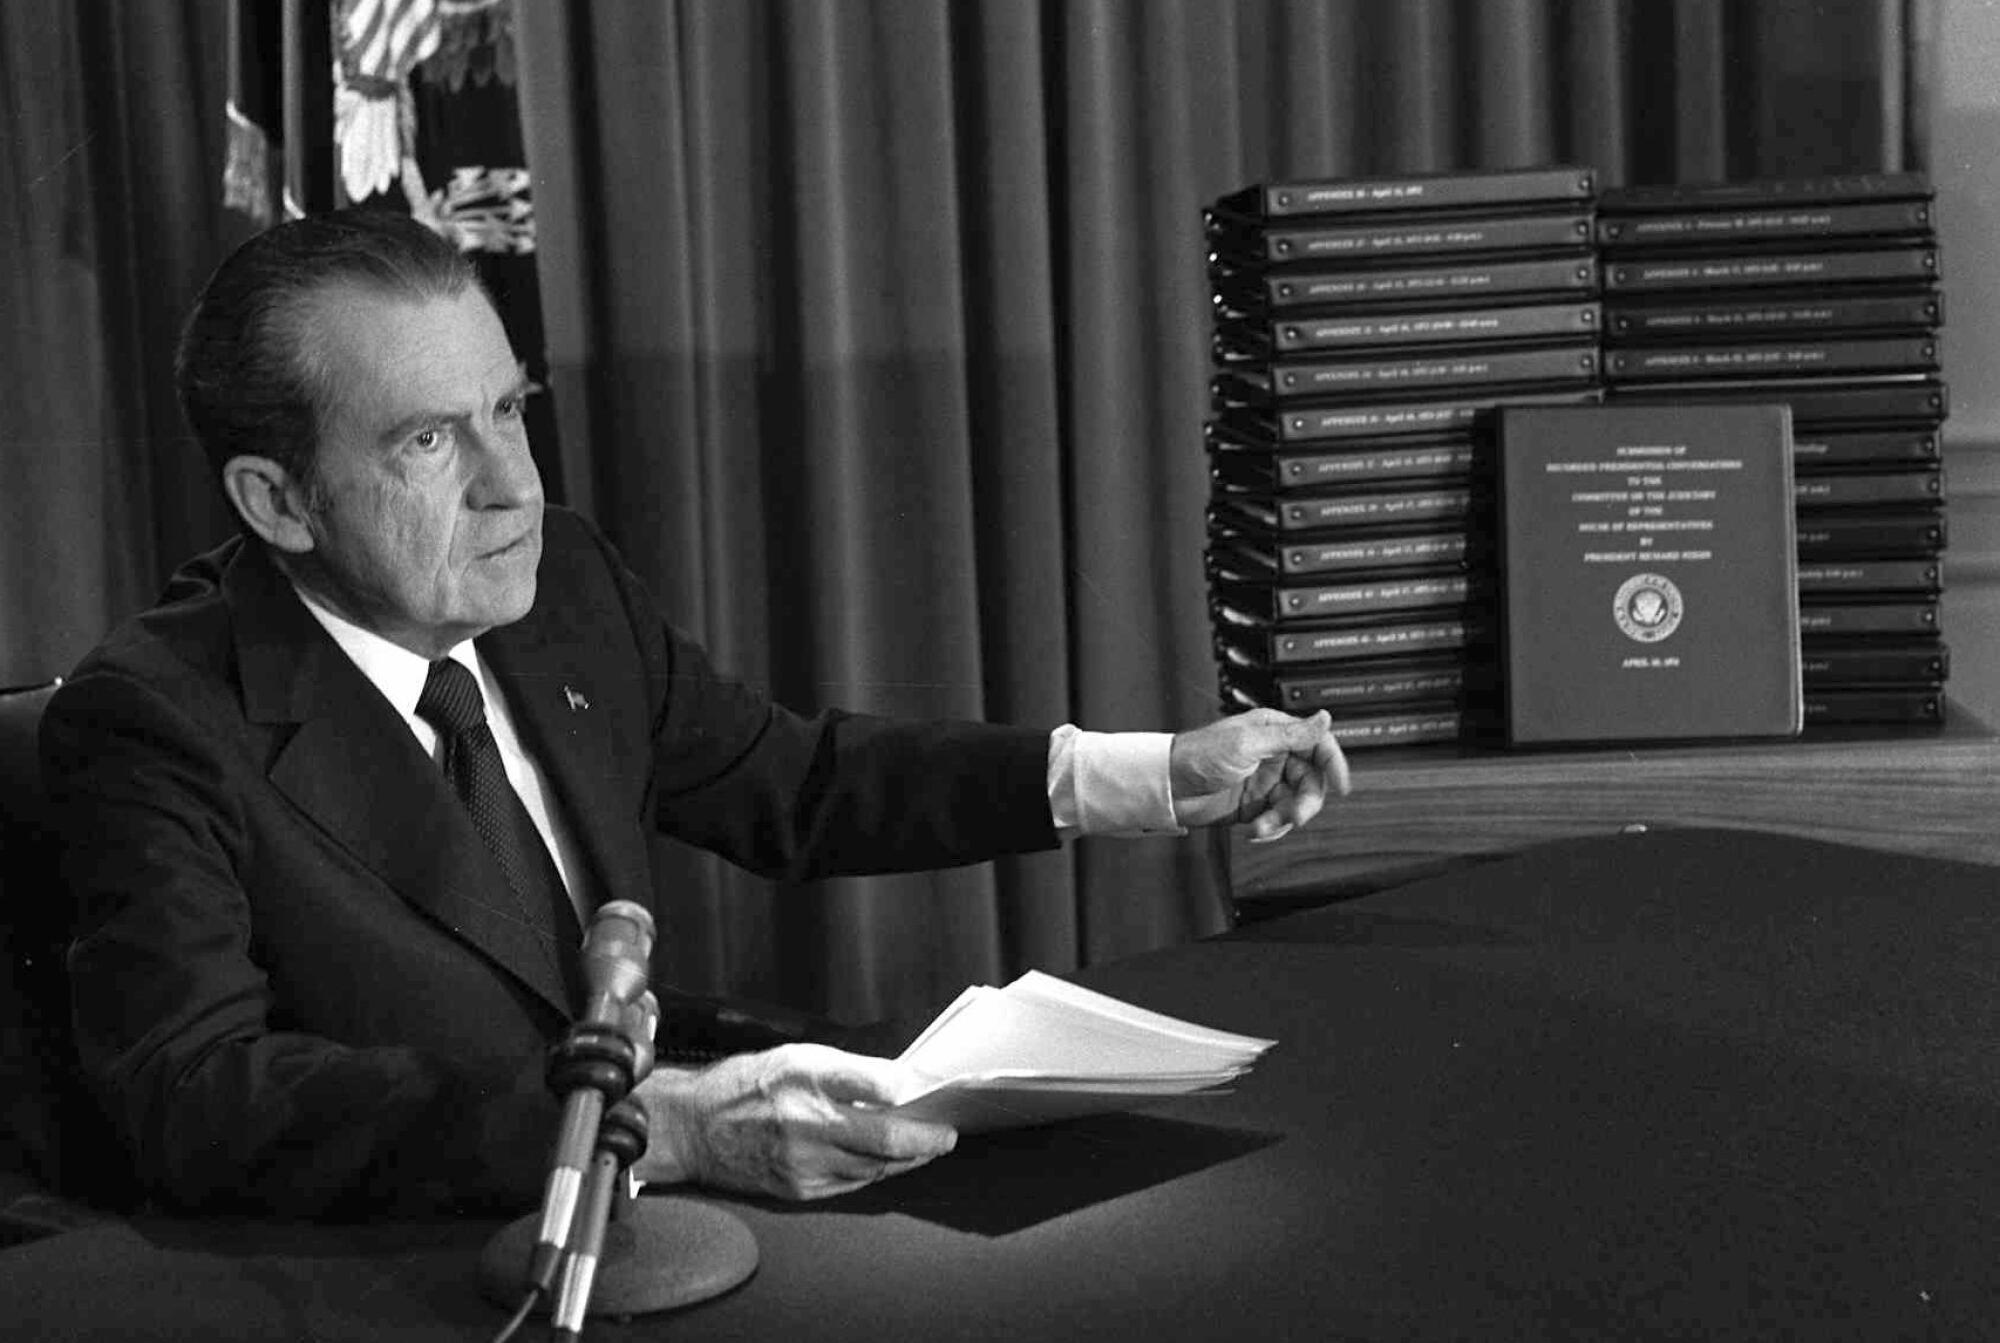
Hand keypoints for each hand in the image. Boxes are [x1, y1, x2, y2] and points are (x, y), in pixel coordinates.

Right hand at [629, 1043, 955, 1199]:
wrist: (695, 1128)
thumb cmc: (746, 1085)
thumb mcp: (796, 1056)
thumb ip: (847, 1070)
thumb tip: (897, 1082)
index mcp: (805, 1077)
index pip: (874, 1083)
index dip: (910, 1089)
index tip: (930, 1090)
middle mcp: (806, 1123)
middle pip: (885, 1139)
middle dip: (925, 1140)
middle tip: (946, 1135)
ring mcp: (803, 1162)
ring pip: (875, 1168)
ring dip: (907, 1160)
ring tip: (927, 1148)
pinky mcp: (798, 1189)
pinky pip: (851, 1183)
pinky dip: (875, 1172)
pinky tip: (888, 1162)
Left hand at [1168, 708, 1349, 839]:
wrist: (1167, 787)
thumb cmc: (1198, 755)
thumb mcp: (1248, 743)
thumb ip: (1292, 735)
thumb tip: (1325, 718)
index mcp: (1275, 732)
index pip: (1317, 745)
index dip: (1333, 763)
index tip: (1343, 784)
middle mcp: (1274, 755)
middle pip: (1310, 780)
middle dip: (1306, 801)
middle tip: (1296, 816)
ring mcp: (1265, 782)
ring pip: (1295, 803)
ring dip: (1284, 818)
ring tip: (1265, 825)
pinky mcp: (1255, 806)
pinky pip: (1277, 819)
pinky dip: (1270, 828)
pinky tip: (1255, 830)